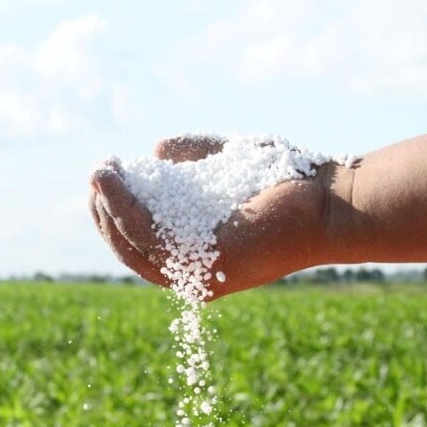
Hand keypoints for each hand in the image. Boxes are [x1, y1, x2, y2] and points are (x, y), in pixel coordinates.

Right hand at [89, 135, 353, 299]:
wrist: (331, 201)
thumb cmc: (289, 183)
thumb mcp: (227, 165)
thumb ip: (194, 158)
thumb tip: (157, 151)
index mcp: (204, 259)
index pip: (147, 247)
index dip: (119, 216)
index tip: (106, 182)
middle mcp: (199, 275)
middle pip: (132, 251)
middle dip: (106, 215)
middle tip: (95, 178)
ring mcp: (202, 275)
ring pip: (134, 244)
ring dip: (107, 208)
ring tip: (98, 174)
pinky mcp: (206, 264)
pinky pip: (149, 236)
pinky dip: (122, 207)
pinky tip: (112, 180)